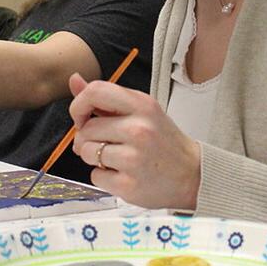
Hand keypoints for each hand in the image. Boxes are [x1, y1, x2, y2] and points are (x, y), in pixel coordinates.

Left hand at [68, 73, 200, 209]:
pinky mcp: (129, 184)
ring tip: (116, 158)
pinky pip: (95, 176)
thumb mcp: (142, 111)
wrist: (192, 174)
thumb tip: (74, 80)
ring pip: (87, 152)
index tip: (83, 118)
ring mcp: (134, 158)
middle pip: (86, 128)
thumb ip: (106, 99)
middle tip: (105, 143)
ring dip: (94, 157)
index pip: (95, 92)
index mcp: (142, 105)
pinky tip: (122, 173)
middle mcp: (139, 129)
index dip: (79, 105)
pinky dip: (103, 177)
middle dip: (87, 138)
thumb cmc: (163, 140)